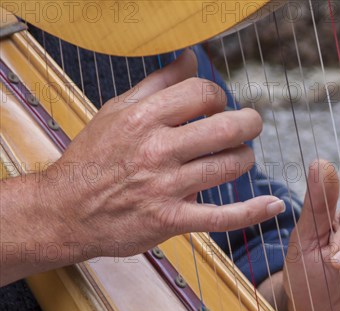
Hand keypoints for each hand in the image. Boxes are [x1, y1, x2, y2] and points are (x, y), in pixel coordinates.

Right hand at [0, 50, 284, 283]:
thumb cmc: (92, 160)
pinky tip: (274, 205)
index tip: (217, 106)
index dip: (219, 97)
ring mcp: (165, 187)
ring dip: (244, 158)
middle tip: (251, 125)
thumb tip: (191, 58)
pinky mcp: (171, 220)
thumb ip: (157, 83)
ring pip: (229, 166)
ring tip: (240, 157)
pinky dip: (253, 211)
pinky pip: (222, 216)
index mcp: (143, 118)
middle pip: (226, 127)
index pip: (203, 93)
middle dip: (249, 123)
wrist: (63, 212)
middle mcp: (156, 150)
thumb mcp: (116, 112)